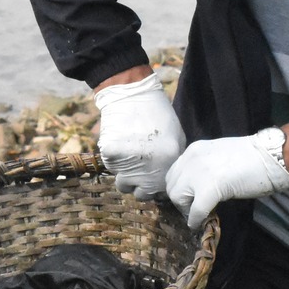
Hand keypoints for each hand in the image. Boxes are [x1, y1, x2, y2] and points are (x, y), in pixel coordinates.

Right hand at [93, 70, 186, 198]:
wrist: (132, 93)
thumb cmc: (157, 113)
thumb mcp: (176, 137)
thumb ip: (172, 161)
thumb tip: (165, 180)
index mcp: (168, 163)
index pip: (161, 191)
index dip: (156, 186)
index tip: (152, 178)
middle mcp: (149, 169)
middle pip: (141, 194)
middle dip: (139, 186)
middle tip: (139, 170)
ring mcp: (129, 165)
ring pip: (123, 184)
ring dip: (125, 175)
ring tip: (129, 157)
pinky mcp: (111, 156)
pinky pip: (111, 168)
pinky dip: (114, 161)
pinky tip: (121, 144)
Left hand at [164, 130, 288, 230]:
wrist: (269, 157)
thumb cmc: (251, 157)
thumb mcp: (218, 156)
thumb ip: (204, 167)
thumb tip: (197, 186)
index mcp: (193, 151)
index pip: (174, 173)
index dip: (180, 189)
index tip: (189, 198)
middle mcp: (191, 159)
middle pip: (172, 186)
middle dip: (181, 201)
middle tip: (194, 209)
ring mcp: (199, 173)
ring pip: (178, 198)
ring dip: (187, 209)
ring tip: (199, 214)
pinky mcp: (209, 189)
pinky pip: (195, 210)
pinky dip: (196, 219)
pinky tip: (201, 223)